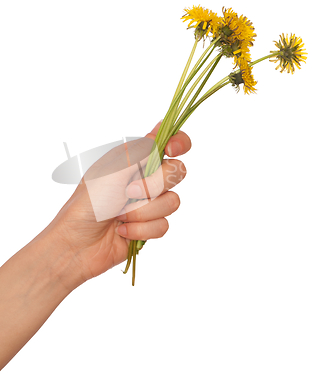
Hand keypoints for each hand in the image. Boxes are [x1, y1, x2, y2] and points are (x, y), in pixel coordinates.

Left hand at [45, 122, 190, 286]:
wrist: (77, 244)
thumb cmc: (88, 203)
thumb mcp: (113, 170)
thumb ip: (141, 151)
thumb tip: (160, 129)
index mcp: (135, 159)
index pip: (169, 142)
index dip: (179, 143)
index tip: (170, 151)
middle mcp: (146, 178)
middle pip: (177, 172)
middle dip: (154, 186)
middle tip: (129, 192)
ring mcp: (150, 203)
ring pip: (172, 202)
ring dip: (144, 212)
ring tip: (120, 216)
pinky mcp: (150, 226)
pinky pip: (164, 225)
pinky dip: (141, 229)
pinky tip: (123, 231)